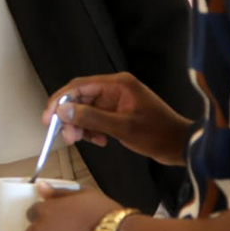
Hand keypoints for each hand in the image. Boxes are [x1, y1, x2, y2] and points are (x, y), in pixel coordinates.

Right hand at [44, 73, 192, 165]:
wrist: (181, 146)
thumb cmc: (158, 134)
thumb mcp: (123, 128)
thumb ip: (92, 118)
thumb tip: (63, 112)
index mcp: (118, 84)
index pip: (79, 86)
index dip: (60, 100)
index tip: (48, 118)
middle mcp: (115, 89)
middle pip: (81, 98)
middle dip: (70, 117)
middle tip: (67, 137)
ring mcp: (117, 101)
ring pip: (87, 110)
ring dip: (80, 126)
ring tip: (82, 141)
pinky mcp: (119, 114)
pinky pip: (96, 119)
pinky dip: (92, 130)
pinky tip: (99, 141)